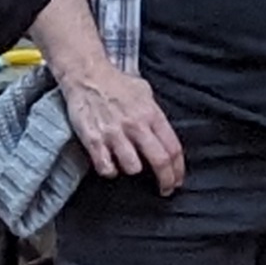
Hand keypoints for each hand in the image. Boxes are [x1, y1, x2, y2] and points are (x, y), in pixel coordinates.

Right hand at [56, 52, 185, 192]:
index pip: (173, 148)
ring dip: (133, 171)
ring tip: (130, 166)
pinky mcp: (94, 139)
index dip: (178, 169)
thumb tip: (164, 137)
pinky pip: (106, 167)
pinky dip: (110, 170)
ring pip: (132, 167)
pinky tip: (110, 164)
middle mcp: (135, 125)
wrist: (87, 75)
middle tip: (165, 189)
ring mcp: (114, 133)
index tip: (177, 179)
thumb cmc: (116, 83)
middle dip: (166, 181)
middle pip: (159, 161)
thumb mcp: (144, 93)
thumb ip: (155, 116)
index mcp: (151, 113)